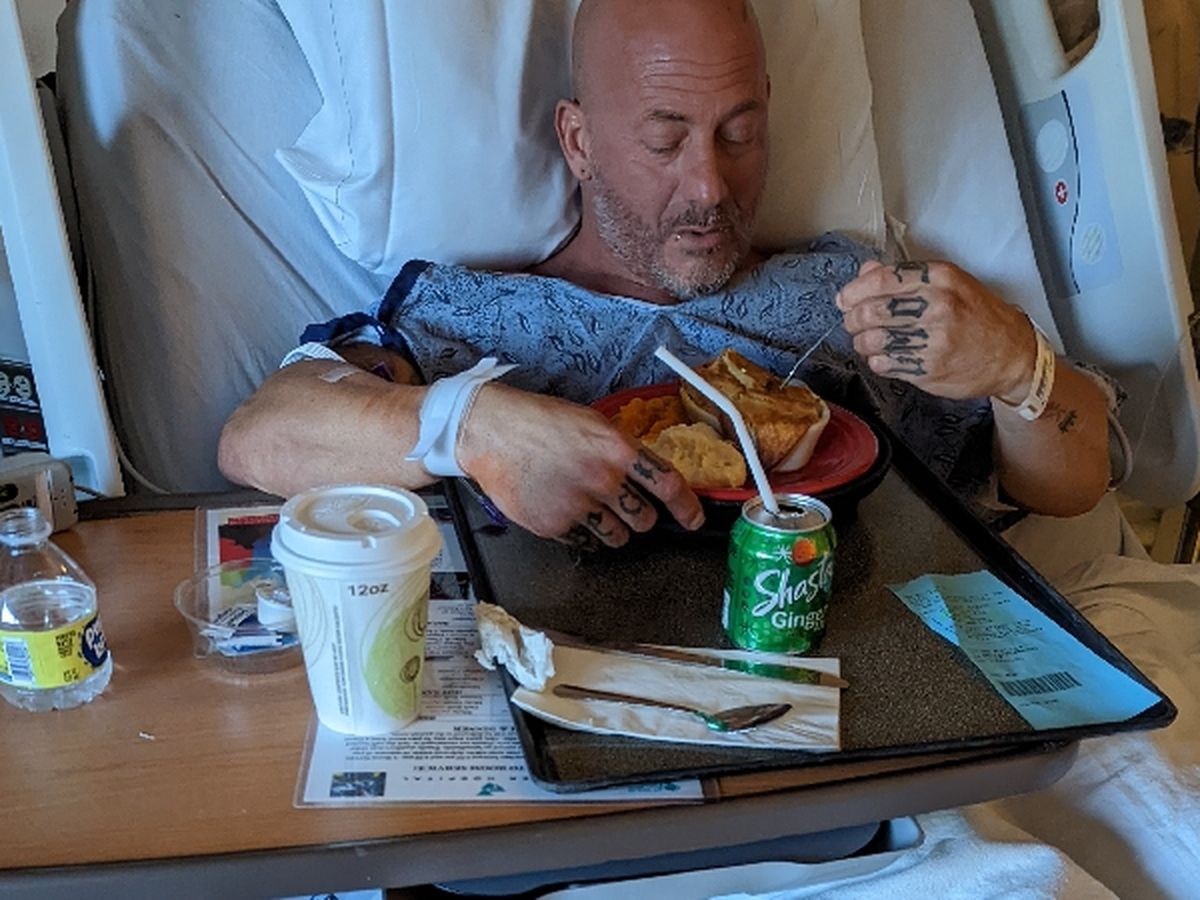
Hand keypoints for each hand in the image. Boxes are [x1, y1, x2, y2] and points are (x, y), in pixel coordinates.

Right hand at [457, 384, 704, 546]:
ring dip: (611, 528)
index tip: (694, 519)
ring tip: (588, 504)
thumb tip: (649, 476)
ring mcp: (576, 505)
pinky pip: (583, 542)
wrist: (490, 431)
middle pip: (645, 520)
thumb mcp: (591, 423)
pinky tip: (562, 506)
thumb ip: (621, 451)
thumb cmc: (539, 422)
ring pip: (617, 537)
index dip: (687, 506)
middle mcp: (601, 478)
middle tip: (622, 504)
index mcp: (615, 448)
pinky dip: (579, 531)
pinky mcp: (553, 525)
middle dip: (640, 517)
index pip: (667, 484)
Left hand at [836, 259, 1036, 402]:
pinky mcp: (928, 370)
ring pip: (872, 341)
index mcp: (939, 278)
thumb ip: (905, 276)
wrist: (1011, 354)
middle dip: (852, 319)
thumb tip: (865, 271)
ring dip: (861, 342)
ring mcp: (933, 341)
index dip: (853, 291)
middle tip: (853, 323)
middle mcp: (936, 307)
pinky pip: (884, 365)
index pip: (881, 280)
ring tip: (868, 341)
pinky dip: (877, 361)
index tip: (844, 300)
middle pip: (870, 312)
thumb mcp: (949, 283)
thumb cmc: (976, 315)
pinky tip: (885, 357)